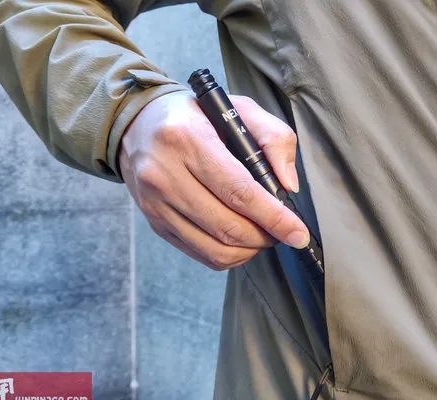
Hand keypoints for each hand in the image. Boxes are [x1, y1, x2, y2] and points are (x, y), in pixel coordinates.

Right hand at [118, 90, 308, 270]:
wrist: (138, 125)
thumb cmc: (197, 116)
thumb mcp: (239, 108)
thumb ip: (274, 138)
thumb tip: (288, 185)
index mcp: (187, 138)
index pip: (238, 190)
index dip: (273, 217)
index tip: (297, 232)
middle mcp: (165, 173)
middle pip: (227, 225)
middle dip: (265, 236)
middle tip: (283, 232)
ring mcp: (156, 202)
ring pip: (214, 247)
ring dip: (249, 249)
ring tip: (264, 236)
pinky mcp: (154, 222)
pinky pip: (200, 254)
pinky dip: (229, 255)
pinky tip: (240, 241)